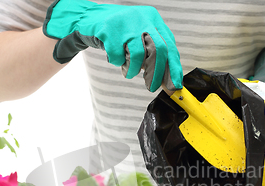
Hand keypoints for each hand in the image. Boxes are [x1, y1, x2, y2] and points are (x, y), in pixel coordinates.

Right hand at [43, 0, 182, 91]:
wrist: (89, 20)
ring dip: (133, 70)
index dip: (174, 67)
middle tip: (151, 87)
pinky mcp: (110, 30)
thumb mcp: (139, 37)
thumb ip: (153, 53)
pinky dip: (117, 62)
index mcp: (153, 19)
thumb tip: (169, 80)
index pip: (170, 45)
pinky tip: (114, 58)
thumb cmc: (119, 34)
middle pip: (158, 50)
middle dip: (156, 73)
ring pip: (138, 55)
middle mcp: (142, 18)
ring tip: (127, 72)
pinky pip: (118, 56)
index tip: (174, 85)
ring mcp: (126, 23)